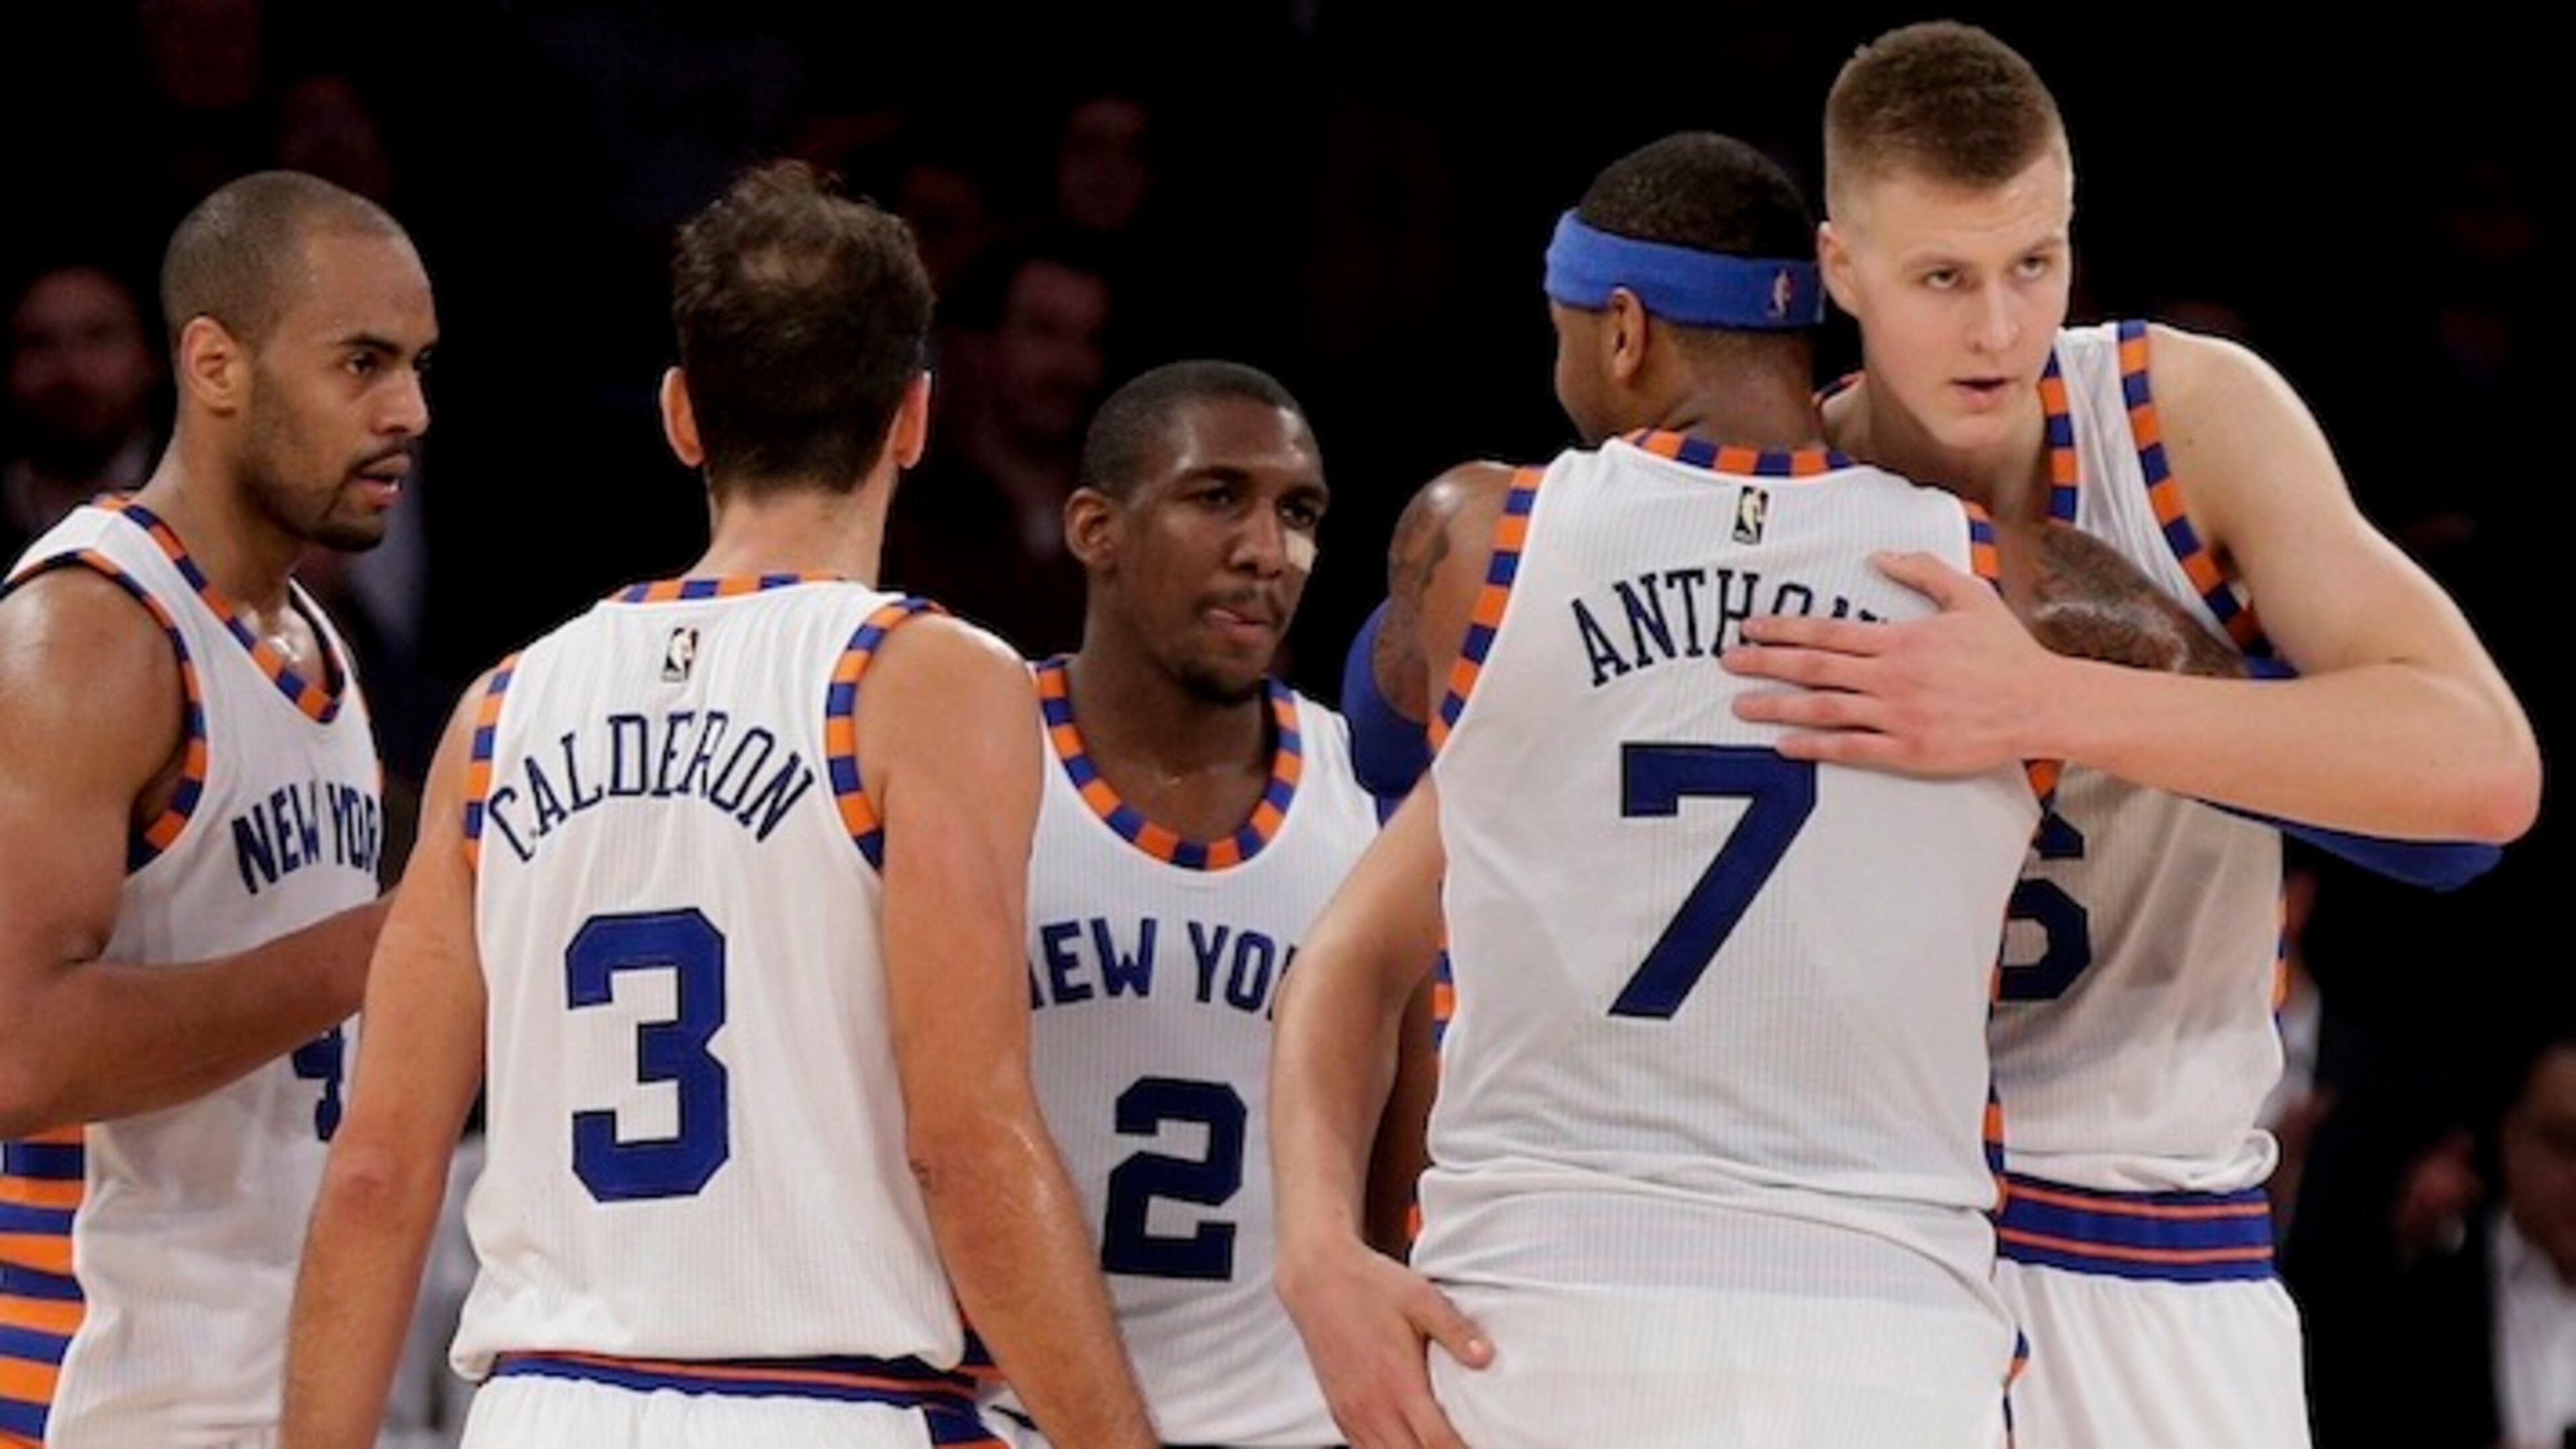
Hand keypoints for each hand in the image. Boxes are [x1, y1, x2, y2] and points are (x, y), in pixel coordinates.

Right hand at [1277, 1237, 1491, 1448]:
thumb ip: (1455, 1330)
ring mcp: (1352, 1412)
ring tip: (1435, 1446)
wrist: (1316, 1278)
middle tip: (1463, 1446)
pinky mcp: (1338, 1410)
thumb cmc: (1369, 1285)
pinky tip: (1404, 1444)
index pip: (1436, 1441)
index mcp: (1397, 1382)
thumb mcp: (1421, 1298)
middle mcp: (1372, 1405)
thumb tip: (1486, 1357)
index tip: (1480, 1447)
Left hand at [1722, 551, 2053, 774]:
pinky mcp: (1908, 751)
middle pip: (1813, 668)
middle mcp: (1891, 676)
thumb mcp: (1969, 595)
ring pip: (1823, 709)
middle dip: (1764, 663)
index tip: (1750, 628)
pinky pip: (1850, 749)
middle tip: (1728, 662)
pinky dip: (1813, 746)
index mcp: (1901, 638)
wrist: (2041, 704)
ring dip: (1776, 706)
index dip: (1783, 630)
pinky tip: (1783, 745)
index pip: (1826, 632)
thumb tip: (1879, 556)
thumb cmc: (2007, 651)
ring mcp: (1898, 716)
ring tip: (1740, 705)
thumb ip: (1922, 571)